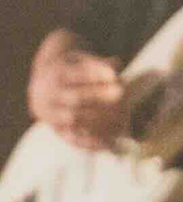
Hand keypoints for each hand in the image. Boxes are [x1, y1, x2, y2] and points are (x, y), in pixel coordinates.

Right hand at [28, 30, 129, 148]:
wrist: (42, 85)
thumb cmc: (70, 68)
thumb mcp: (79, 59)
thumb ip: (97, 63)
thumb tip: (116, 65)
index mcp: (55, 73)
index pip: (76, 74)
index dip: (95, 74)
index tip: (114, 75)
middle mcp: (49, 95)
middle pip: (75, 98)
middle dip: (100, 96)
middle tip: (121, 94)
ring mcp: (50, 114)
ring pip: (74, 119)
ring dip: (100, 120)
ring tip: (122, 118)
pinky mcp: (55, 130)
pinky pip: (72, 139)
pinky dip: (92, 142)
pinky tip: (110, 142)